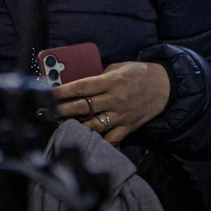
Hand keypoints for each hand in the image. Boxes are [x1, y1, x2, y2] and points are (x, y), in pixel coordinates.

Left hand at [51, 61, 170, 144]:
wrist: (165, 87)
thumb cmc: (140, 74)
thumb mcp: (120, 67)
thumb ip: (101, 76)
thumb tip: (82, 85)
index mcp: (112, 81)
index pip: (82, 87)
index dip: (63, 91)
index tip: (47, 94)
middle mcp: (115, 99)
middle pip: (82, 107)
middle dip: (60, 110)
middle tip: (44, 113)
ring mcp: (121, 115)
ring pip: (93, 125)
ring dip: (75, 127)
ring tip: (61, 127)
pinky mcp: (127, 127)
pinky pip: (110, 138)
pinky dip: (98, 141)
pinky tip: (85, 142)